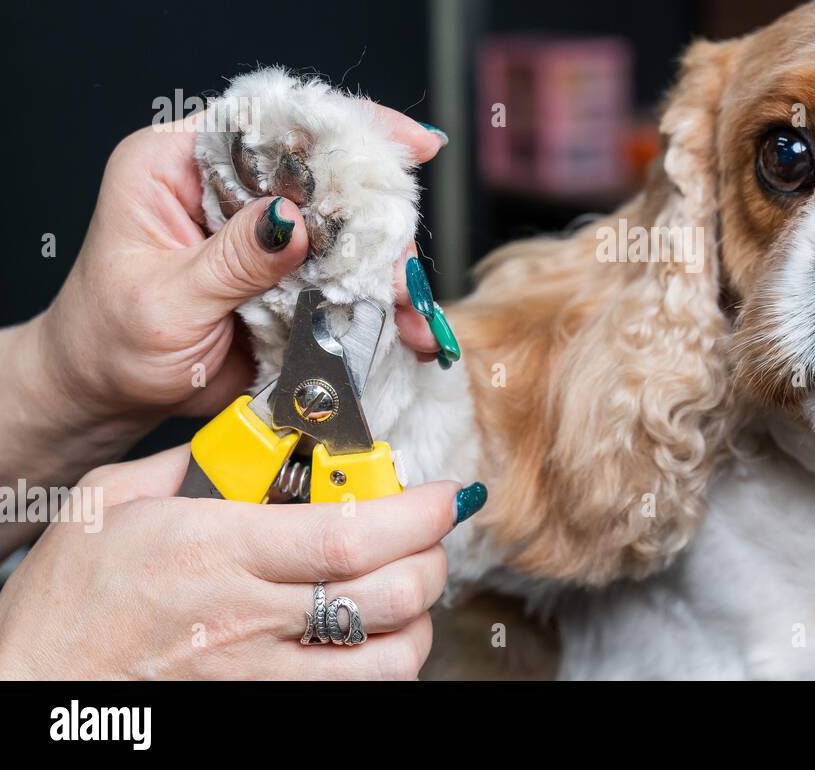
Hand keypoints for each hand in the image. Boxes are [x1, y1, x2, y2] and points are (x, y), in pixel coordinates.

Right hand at [0, 447, 470, 679]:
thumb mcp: (114, 501)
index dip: (418, 513)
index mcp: (217, 551)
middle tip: (428, 534)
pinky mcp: (263, 708)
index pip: (351, 535)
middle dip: (432, 559)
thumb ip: (195, 459)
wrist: (32, 688)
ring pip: (388, 660)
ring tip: (404, 586)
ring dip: (416, 618)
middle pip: (389, 596)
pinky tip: (370, 635)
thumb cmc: (67, 601)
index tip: (445, 493)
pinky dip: (383, 664)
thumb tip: (258, 434)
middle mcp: (249, 618)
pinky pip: (353, 696)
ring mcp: (260, 674)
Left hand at [30, 107, 442, 443]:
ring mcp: (261, 231)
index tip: (405, 142)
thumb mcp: (166, 302)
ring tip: (405, 305)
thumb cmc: (109, 344)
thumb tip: (293, 220)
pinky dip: (377, 300)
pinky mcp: (287, 272)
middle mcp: (225, 186)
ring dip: (383, 264)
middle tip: (402, 253)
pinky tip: (401, 326)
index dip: (339, 124)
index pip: (265, 121)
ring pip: (346, 225)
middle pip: (323, 170)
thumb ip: (232, 261)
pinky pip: (345, 274)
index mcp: (175, 164)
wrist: (108, 398)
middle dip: (375, 211)